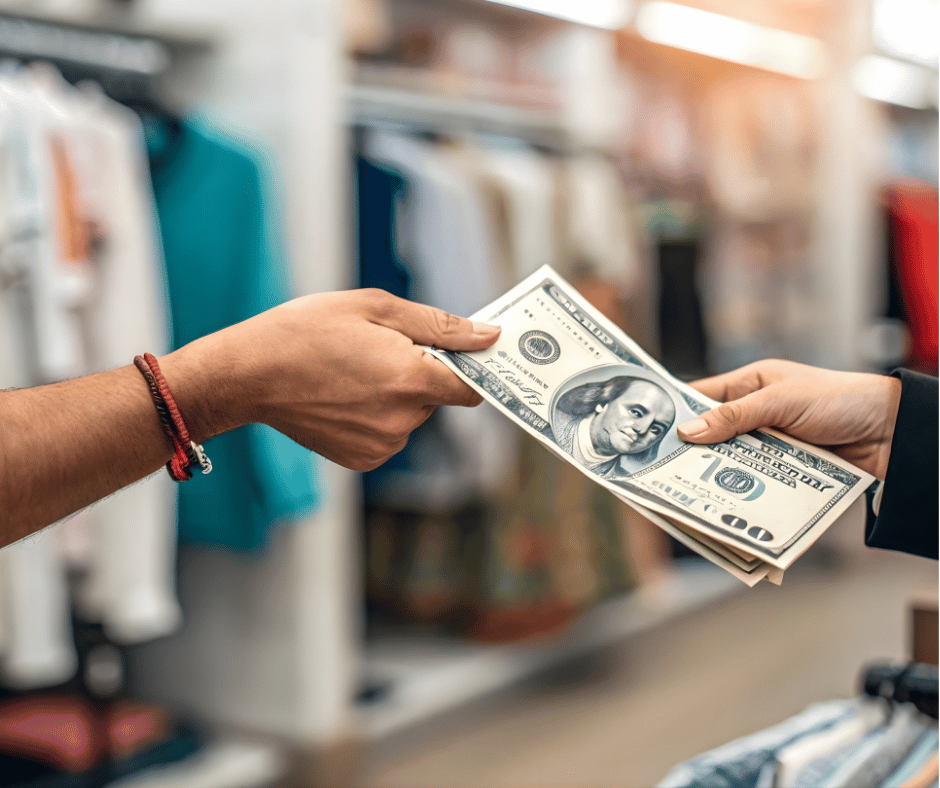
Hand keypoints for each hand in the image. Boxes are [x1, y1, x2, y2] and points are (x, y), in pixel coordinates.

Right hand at [165, 290, 499, 471]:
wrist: (248, 374)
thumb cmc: (306, 330)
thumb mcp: (375, 308)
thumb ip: (440, 325)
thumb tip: (488, 337)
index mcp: (411, 377)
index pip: (472, 386)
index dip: (471, 368)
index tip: (463, 355)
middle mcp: (402, 419)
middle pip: (436, 397)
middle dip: (419, 372)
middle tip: (378, 349)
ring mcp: (382, 444)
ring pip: (411, 415)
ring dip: (396, 395)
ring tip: (353, 372)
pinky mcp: (363, 459)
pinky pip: (388, 433)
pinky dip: (376, 416)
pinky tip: (344, 396)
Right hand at [676, 359, 901, 478]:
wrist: (892, 432)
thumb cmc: (839, 400)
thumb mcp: (781, 402)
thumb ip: (734, 417)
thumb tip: (687, 432)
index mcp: (751, 385)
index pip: (702, 396)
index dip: (677, 412)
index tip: (651, 433)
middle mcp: (756, 414)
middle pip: (713, 434)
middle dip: (693, 450)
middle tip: (664, 471)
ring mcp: (770, 443)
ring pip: (732, 460)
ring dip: (719, 473)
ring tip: (690, 490)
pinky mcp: (785, 469)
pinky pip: (756, 479)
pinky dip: (744, 488)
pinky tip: (727, 500)